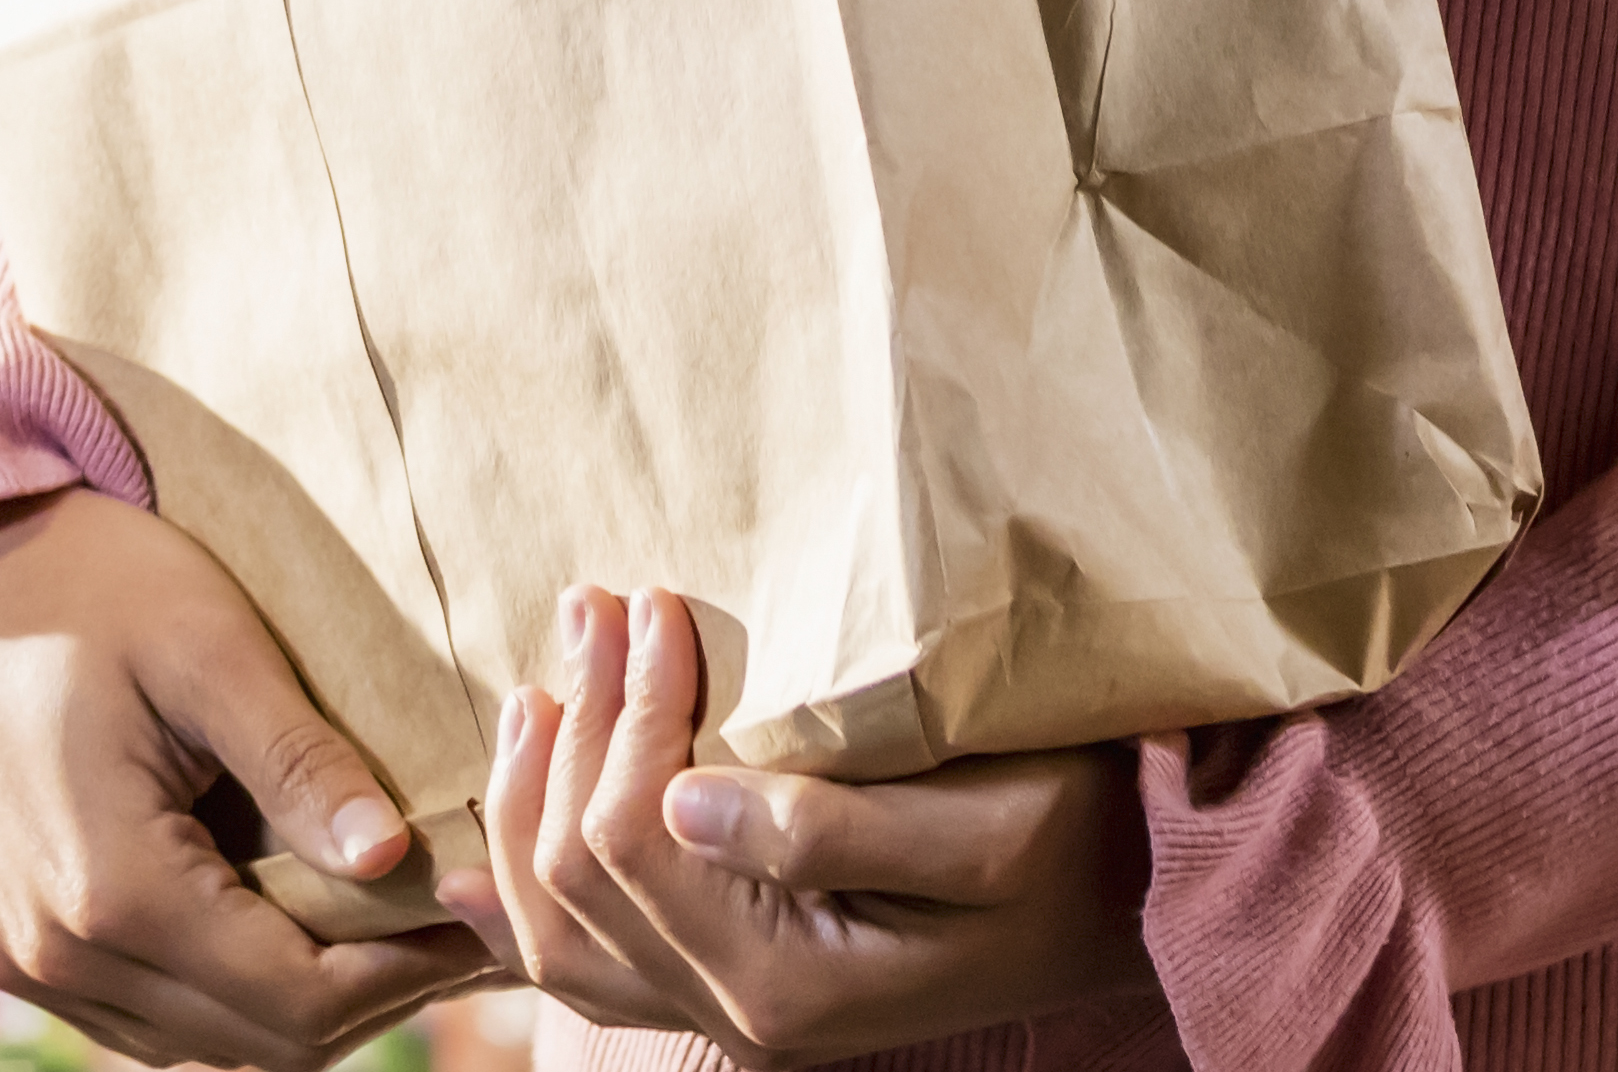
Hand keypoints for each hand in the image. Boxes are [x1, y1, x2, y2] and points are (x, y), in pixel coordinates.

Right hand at [0, 491, 503, 1069]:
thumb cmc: (92, 584)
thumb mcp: (209, 646)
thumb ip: (298, 760)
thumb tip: (394, 856)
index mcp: (111, 888)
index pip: (294, 998)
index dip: (406, 972)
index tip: (483, 911)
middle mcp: (56, 953)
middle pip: (258, 1043)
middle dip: (372, 995)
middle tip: (460, 924)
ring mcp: (24, 962)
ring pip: (204, 1046)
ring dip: (304, 1004)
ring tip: (395, 926)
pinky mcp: (14, 949)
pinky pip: (146, 1019)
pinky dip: (230, 994)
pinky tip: (296, 923)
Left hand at [459, 582, 1151, 1062]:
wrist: (1146, 895)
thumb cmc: (1087, 839)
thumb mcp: (991, 827)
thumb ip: (834, 827)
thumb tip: (687, 798)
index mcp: (789, 981)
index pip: (637, 837)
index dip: (627, 711)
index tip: (654, 602)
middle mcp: (742, 1016)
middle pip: (580, 873)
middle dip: (573, 725)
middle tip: (596, 604)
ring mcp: (733, 1010)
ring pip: (558, 931)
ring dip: (531, 798)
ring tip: (542, 684)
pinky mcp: (739, 984)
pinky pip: (588, 973)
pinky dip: (516, 916)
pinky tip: (470, 873)